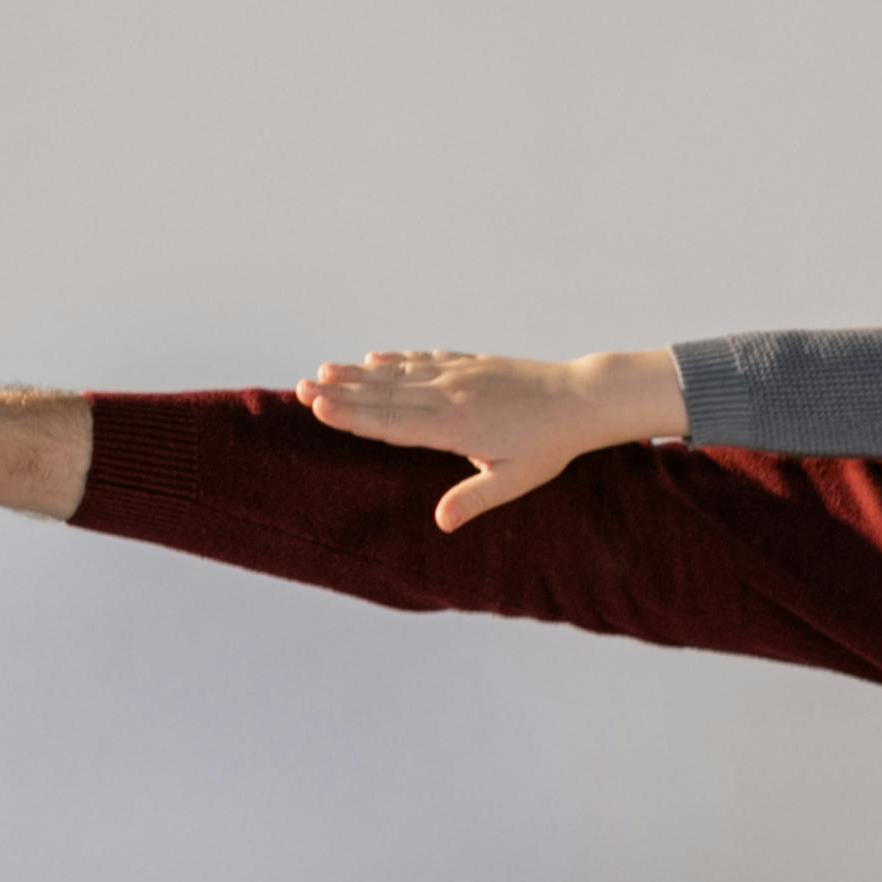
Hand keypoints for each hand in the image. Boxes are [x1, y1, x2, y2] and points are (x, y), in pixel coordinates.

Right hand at [300, 347, 680, 532]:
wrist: (581, 399)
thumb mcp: (514, 481)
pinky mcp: (470, 364)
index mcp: (455, 427)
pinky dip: (397, 360)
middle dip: (341, 392)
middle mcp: (450, 395)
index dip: (354, 416)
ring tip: (323, 370)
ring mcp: (458, 375)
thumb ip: (474, 499)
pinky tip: (375, 358)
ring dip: (359, 373)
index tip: (319, 408)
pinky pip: (425, 360)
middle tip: (301, 387)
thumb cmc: (548, 446)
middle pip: (385, 395)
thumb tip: (440, 522)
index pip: (393, 423)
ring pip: (399, 374)